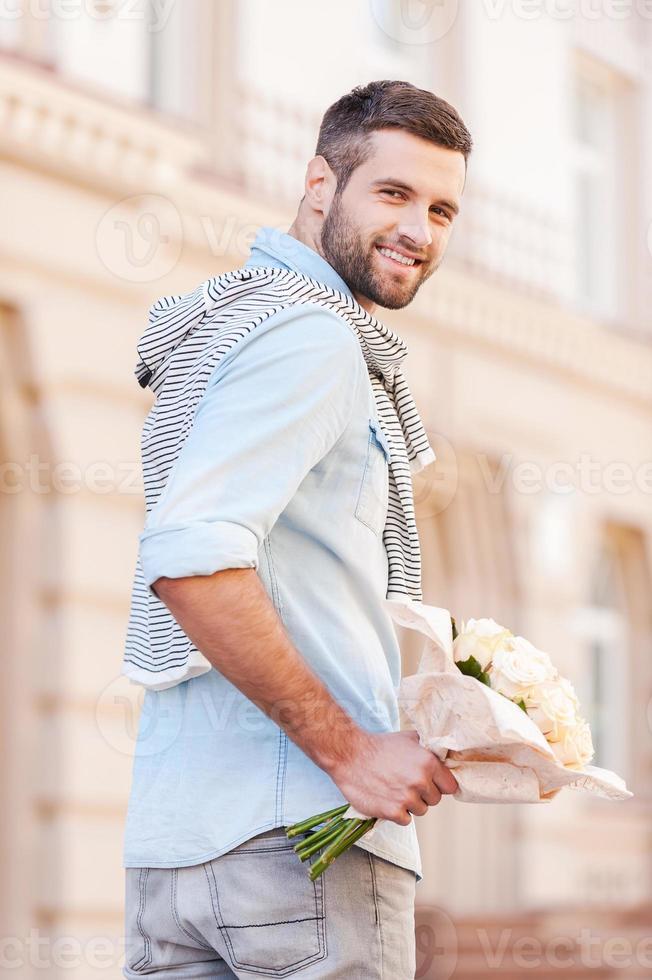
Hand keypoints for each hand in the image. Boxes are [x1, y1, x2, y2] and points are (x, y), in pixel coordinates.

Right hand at [328, 730, 458, 825]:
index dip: (440, 784)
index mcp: (429, 762)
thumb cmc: (380, 746)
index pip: (450, 786)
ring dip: (410, 804)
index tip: (429, 782)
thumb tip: (446, 754)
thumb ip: (430, 748)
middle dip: (424, 794)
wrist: (350, 755)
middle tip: (406, 782)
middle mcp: (421, 781)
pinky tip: (387, 798)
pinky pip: (406, 820)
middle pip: (435, 800)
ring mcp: (407, 798)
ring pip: (421, 810)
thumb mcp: (409, 738)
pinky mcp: (393, 812)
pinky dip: (397, 813)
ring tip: (394, 789)